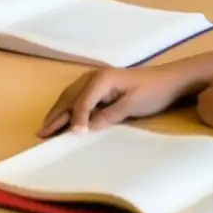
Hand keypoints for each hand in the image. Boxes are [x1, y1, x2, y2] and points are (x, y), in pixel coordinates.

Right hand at [38, 66, 191, 136]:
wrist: (170, 80)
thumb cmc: (154, 91)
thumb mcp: (133, 105)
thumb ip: (109, 116)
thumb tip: (87, 127)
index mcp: (103, 79)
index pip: (82, 102)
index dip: (76, 119)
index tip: (71, 136)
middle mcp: (96, 77)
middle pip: (70, 97)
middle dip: (56, 115)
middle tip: (41, 133)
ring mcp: (98, 79)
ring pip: (71, 96)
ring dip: (58, 111)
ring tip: (46, 127)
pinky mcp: (102, 85)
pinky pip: (79, 96)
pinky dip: (68, 107)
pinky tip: (63, 116)